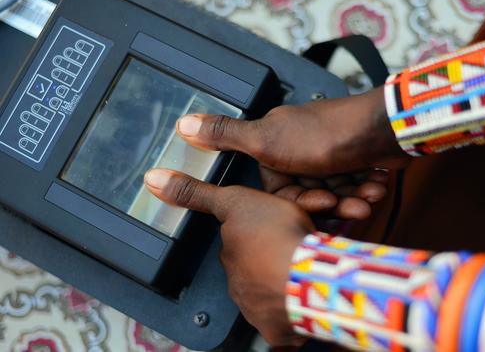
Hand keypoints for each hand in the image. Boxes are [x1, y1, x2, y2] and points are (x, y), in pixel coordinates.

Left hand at [145, 169, 308, 346]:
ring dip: (275, 281)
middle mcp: (237, 283)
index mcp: (229, 255)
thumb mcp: (236, 200)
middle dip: (261, 258)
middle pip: (246, 268)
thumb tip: (154, 180)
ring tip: (297, 268)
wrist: (307, 276)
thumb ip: (196, 193)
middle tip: (284, 245)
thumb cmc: (279, 238)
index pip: (233, 243)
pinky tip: (299, 293)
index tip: (265, 228)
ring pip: (262, 292)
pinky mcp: (276, 328)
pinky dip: (287, 307)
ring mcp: (255, 307)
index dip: (250, 233)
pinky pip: (278, 319)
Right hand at [175, 88, 410, 218]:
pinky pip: (354, 186)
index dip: (300, 200)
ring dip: (352, 199)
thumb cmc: (326, 136)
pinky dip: (365, 189)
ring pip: (334, 193)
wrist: (384, 128)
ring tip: (367, 197)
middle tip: (351, 204)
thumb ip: (226, 136)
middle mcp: (302, 147)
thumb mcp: (267, 140)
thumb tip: (182, 123)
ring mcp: (330, 154)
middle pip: (309, 192)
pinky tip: (376, 186)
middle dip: (331, 203)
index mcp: (277, 142)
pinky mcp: (355, 160)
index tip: (320, 203)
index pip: (279, 188)